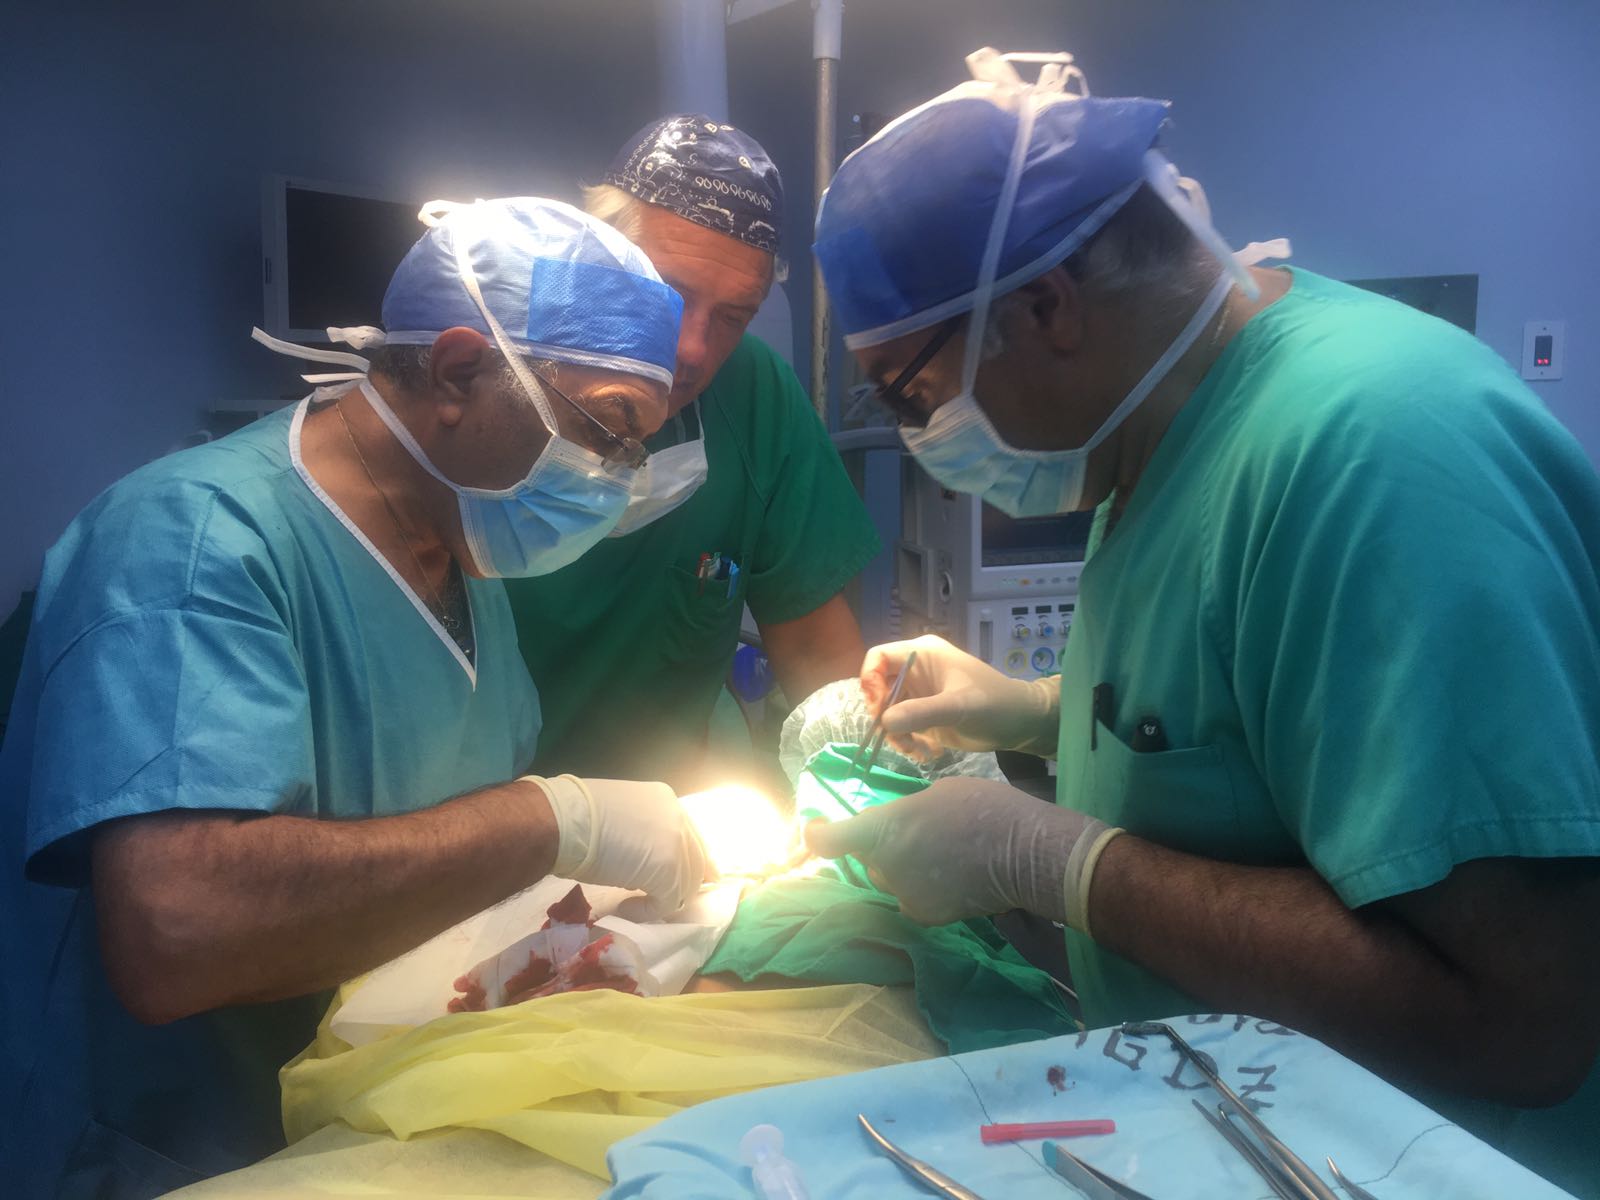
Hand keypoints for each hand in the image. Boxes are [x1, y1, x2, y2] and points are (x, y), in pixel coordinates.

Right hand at [530, 775, 710, 913]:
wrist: (564, 822)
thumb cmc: (577, 818)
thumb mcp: (620, 815)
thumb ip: (641, 831)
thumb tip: (643, 858)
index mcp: (666, 800)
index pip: (691, 835)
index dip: (692, 860)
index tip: (695, 878)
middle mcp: (678, 818)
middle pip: (695, 860)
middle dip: (684, 883)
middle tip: (667, 900)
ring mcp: (677, 844)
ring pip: (686, 883)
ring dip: (663, 898)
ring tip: (635, 903)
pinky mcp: (668, 871)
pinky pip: (668, 901)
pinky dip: (649, 911)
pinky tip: (628, 908)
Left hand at [803, 777, 1118, 929]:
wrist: (1025, 852)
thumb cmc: (983, 808)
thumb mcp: (937, 795)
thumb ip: (907, 813)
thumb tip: (902, 824)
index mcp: (883, 829)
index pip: (830, 840)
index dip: (819, 835)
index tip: (817, 830)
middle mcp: (885, 866)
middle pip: (871, 858)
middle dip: (887, 848)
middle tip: (922, 835)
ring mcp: (905, 894)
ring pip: (894, 880)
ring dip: (907, 869)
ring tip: (946, 855)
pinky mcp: (927, 916)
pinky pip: (915, 899)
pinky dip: (927, 890)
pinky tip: (955, 877)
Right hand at [861, 635, 1058, 757]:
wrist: (1020, 724)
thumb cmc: (994, 704)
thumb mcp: (958, 706)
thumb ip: (921, 712)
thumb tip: (884, 721)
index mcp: (922, 654)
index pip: (878, 657)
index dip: (870, 680)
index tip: (878, 708)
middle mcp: (915, 671)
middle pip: (878, 687)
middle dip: (883, 715)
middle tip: (895, 737)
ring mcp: (918, 694)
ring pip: (887, 712)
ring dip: (895, 734)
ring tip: (914, 750)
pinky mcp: (923, 715)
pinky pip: (900, 727)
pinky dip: (906, 742)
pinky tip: (925, 753)